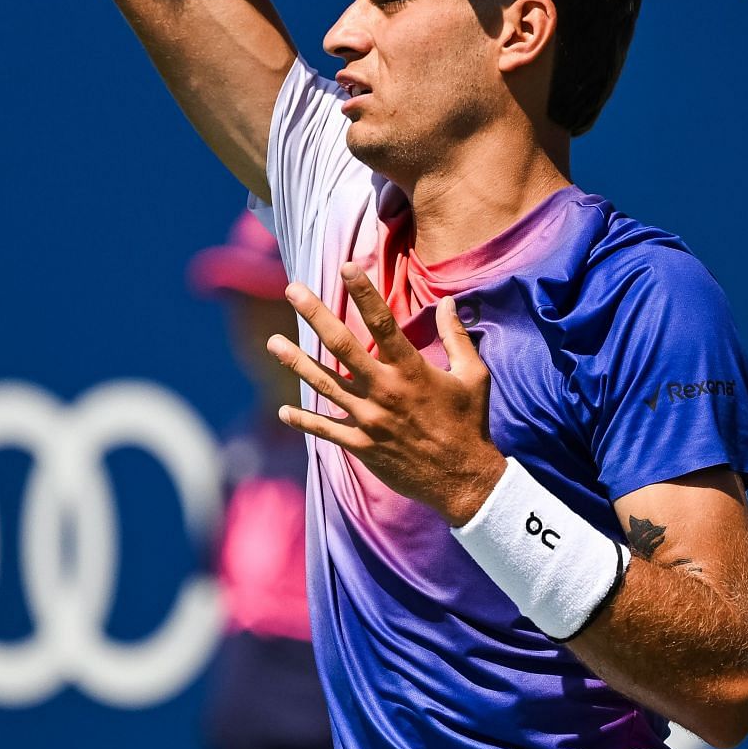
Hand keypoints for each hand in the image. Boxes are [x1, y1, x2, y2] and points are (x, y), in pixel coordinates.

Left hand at [267, 262, 503, 524]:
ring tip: (273, 342)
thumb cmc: (471, 424)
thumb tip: (448, 302)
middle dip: (315, 316)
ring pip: (325, 385)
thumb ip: (457, 337)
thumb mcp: (474, 376)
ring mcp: (369, 421)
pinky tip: (284, 410)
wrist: (464, 480)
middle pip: (342, 347)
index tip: (346, 268)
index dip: (364, 294)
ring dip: (297, 362)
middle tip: (292, 289)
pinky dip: (303, 420)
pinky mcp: (362, 446)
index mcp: (412, 372)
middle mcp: (385, 392)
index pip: (383, 325)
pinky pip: (326, 430)